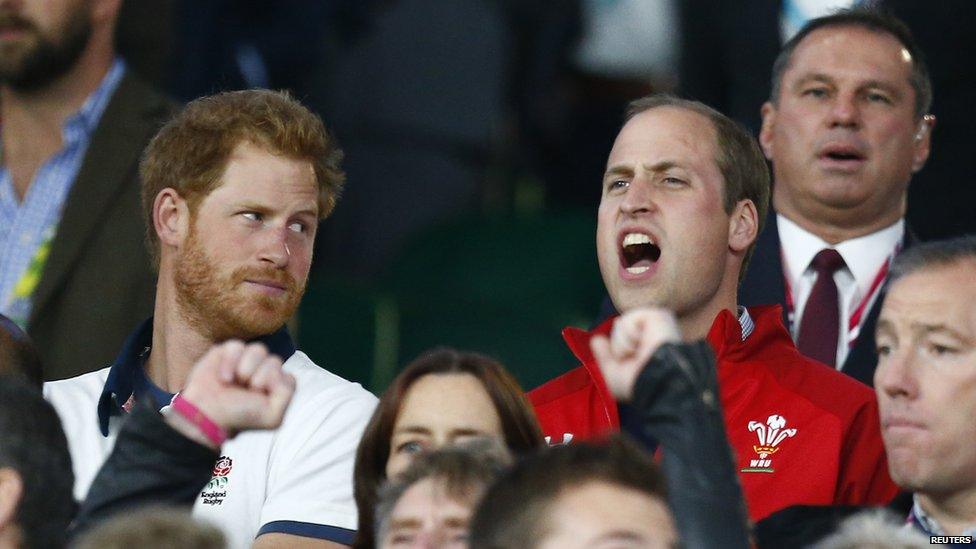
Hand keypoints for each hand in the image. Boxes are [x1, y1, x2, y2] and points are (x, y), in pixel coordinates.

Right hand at [170, 341, 295, 446]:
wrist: (206, 415)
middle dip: (259, 378)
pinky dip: (230, 362)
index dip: (274, 387)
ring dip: (246, 369)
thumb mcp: (272, 417)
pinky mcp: (227, 352)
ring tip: (233, 383)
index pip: (288, 378)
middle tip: (245, 392)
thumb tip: (276, 370)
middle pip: (274, 361)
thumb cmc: (238, 417)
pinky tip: (223, 377)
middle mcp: (263, 372)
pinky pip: (237, 346)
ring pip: (259, 349)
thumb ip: (286, 393)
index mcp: (275, 387)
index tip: (259, 399)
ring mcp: (246, 360)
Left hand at [590, 307, 680, 401]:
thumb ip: (604, 355)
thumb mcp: (613, 373)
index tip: (624, 362)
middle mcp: (651, 334)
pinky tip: (641, 344)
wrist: (655, 382)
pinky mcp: (657, 315)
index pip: (619, 339)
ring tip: (638, 353)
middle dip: (618, 348)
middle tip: (633, 360)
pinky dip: (628, 335)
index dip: (616, 350)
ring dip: (623, 344)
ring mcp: (654, 324)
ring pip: (620, 324)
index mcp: (645, 348)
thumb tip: (596, 339)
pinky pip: (627, 319)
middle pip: (617, 330)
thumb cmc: (637, 383)